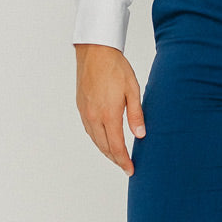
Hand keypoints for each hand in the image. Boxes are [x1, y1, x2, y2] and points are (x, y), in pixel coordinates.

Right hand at [75, 43, 145, 174]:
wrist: (95, 52)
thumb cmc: (116, 68)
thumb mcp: (133, 90)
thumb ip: (136, 115)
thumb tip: (140, 134)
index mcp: (109, 114)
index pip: (117, 146)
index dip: (124, 161)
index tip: (130, 170)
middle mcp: (94, 116)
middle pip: (104, 147)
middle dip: (116, 159)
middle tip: (126, 166)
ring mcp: (85, 112)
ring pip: (95, 140)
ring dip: (106, 151)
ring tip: (117, 157)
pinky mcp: (81, 107)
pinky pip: (89, 130)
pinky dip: (97, 139)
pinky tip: (104, 139)